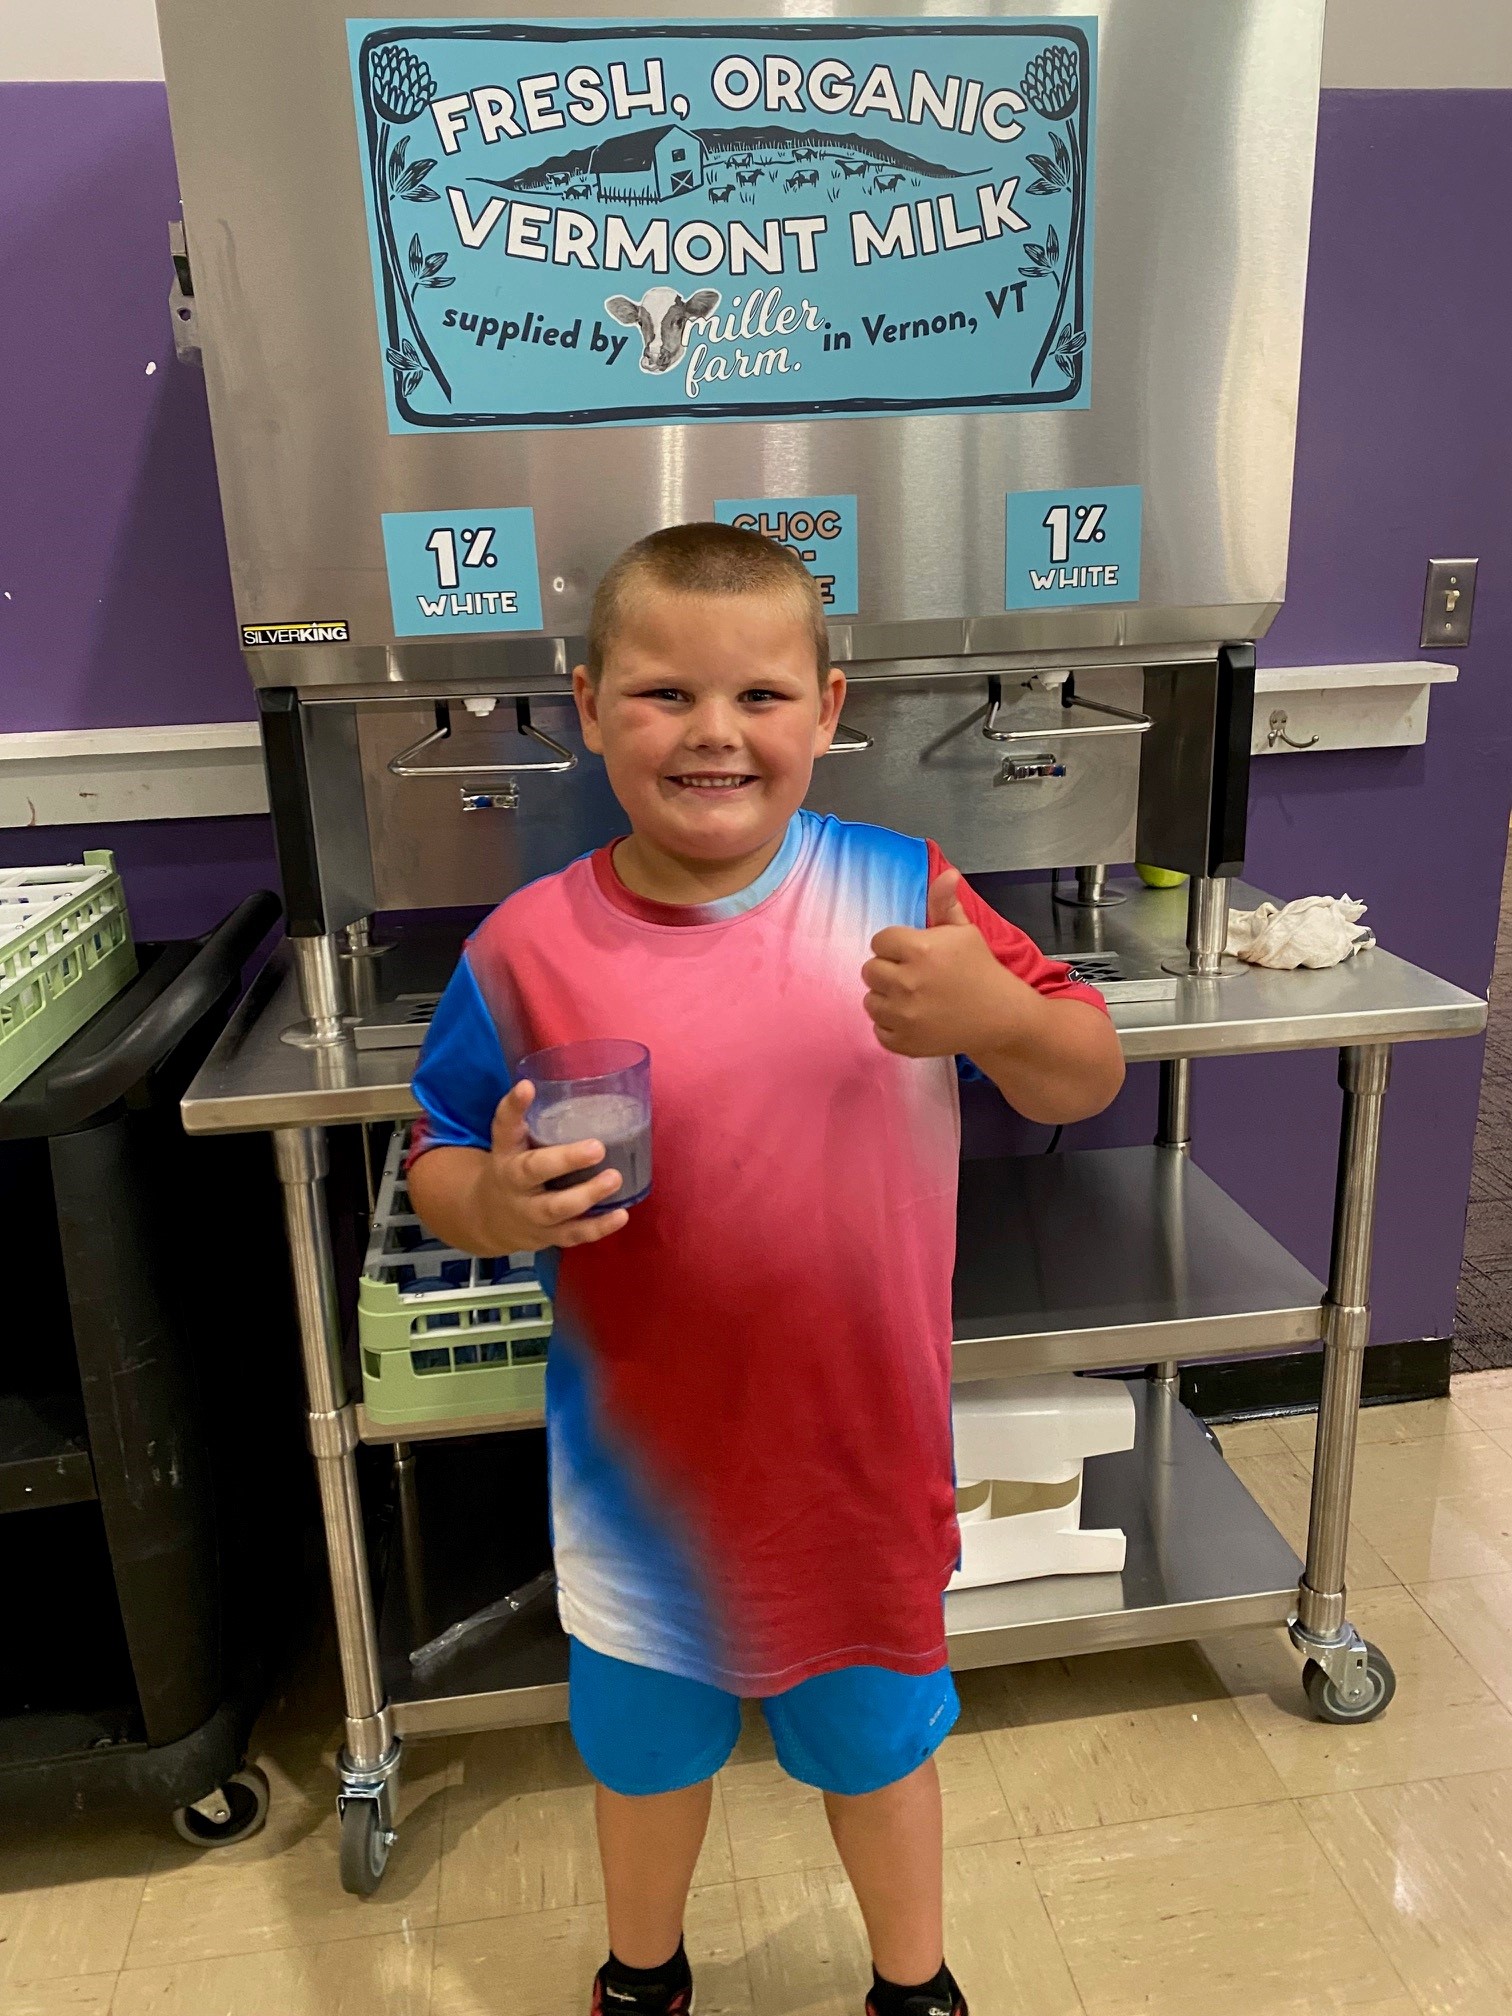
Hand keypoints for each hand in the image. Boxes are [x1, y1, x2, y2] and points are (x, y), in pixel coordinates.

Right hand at [467, 1081, 629, 1250]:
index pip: (504, 1127)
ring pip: (556, 1208)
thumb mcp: (512, 1141)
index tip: (527, 1087)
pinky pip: (574, 1234)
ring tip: (614, 1178)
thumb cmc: (513, 1167)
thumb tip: (555, 1078)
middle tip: (596, 1147)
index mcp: (506, 1153)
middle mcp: (515, 1183)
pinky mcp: (549, 1235)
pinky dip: (599, 1228)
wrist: (489, 1218)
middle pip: (533, 1171)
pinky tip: (621, 1215)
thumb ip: (530, 1115)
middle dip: (565, 1160)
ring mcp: (531, 1213)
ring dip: (587, 1195)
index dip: (514, 1106)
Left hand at [862, 871, 1028, 1058]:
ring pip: (870, 1000)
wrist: (1002, 1016)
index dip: (896, 946)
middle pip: (870, 970)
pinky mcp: (904, 1042)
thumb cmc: (981, 969)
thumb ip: (945, 903)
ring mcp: (904, 1016)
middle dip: (889, 971)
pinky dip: (892, 1026)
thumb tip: (947, 873)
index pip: (879, 941)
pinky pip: (878, 1029)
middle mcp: (907, 982)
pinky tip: (914, 1019)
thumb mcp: (964, 932)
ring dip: (887, 998)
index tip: (914, 954)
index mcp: (919, 949)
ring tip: (913, 998)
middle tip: (914, 977)